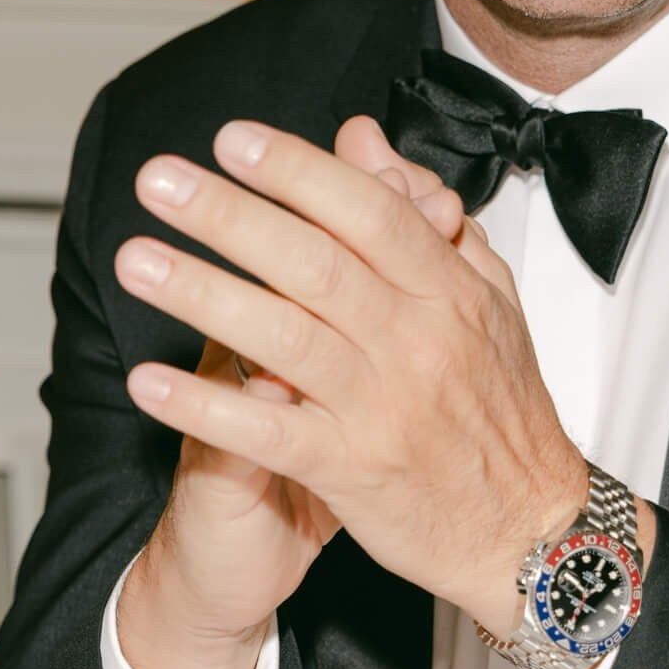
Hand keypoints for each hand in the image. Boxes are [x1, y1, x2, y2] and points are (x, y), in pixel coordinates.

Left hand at [114, 120, 468, 668]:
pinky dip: (207, 407)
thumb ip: (418, 215)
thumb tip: (360, 141)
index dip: (298, 171)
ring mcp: (382, 405)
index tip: (233, 139)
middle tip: (160, 180)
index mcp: (449, 291)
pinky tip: (150, 383)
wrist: (531, 529)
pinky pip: (269, 433)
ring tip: (137, 263)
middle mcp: (415, 340)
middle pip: (313, 262)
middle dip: (230, 215)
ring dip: (203, 296)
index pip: (368, 211)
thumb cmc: (502, 409)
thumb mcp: (484, 298)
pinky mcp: (352, 469)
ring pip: (285, 337)